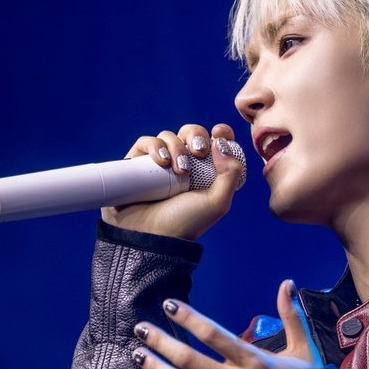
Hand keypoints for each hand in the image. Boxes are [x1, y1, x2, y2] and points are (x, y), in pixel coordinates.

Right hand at [101, 121, 244, 241]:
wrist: (152, 236)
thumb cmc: (186, 223)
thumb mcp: (218, 203)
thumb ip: (231, 173)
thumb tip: (222, 143)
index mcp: (205, 173)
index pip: (214, 143)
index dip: (219, 133)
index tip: (219, 132)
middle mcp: (182, 166)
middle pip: (191, 133)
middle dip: (196, 135)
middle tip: (199, 151)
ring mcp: (159, 165)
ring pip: (169, 136)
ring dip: (176, 146)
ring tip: (178, 170)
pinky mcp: (137, 164)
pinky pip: (145, 143)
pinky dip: (154, 145)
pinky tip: (161, 161)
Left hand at [130, 280, 327, 368]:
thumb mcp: (304, 351)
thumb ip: (292, 316)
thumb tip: (287, 284)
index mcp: (255, 362)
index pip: (214, 335)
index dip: (189, 318)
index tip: (169, 305)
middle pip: (190, 360)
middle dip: (161, 342)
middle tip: (141, 328)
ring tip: (138, 355)